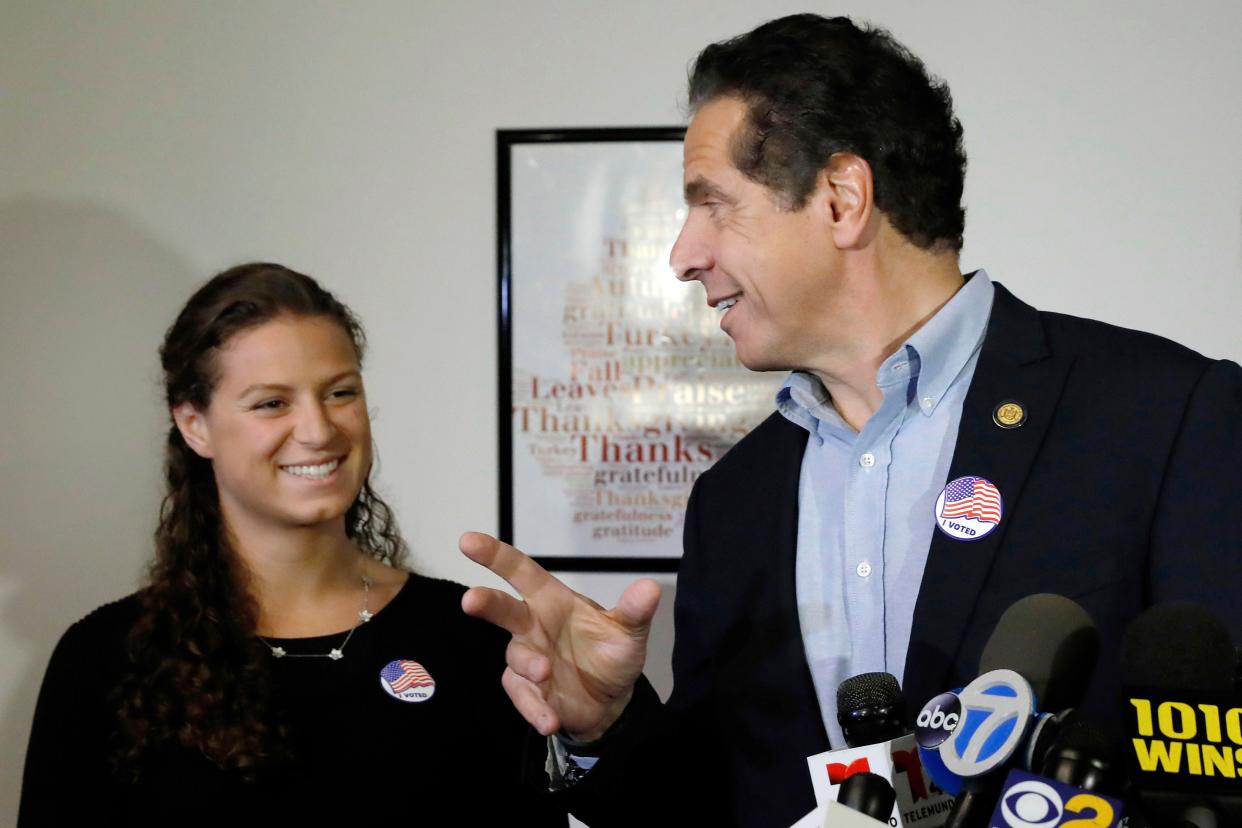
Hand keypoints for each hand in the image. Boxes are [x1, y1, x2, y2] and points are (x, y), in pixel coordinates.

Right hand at [459, 532, 660, 740]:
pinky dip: (535, 708)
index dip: (495, 555)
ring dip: (528, 665)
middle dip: (486, 603)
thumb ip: (635, 611)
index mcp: (552, 601)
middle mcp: (533, 626)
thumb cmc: (611, 654)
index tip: (468, 541)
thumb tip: (651, 587)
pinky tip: (550, 720)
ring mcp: (527, 659)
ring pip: (515, 657)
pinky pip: (523, 697)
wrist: (612, 702)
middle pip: (503, 609)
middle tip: (470, 601)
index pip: (521, 572)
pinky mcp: (528, 691)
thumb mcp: (628, 632)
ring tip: (546, 672)